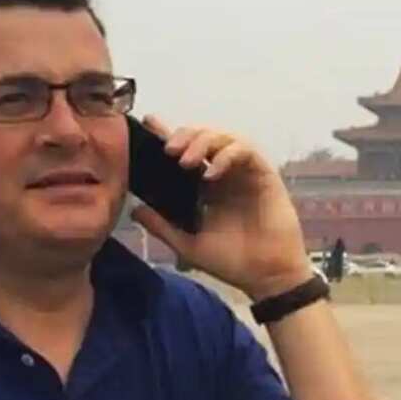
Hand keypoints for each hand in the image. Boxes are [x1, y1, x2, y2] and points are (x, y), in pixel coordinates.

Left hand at [130, 116, 310, 300]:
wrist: (266, 276)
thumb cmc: (232, 261)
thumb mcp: (188, 244)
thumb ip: (162, 226)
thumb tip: (133, 210)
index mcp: (205, 187)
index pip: (184, 152)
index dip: (166, 134)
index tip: (148, 124)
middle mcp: (224, 174)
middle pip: (202, 137)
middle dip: (183, 136)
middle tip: (167, 150)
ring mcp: (244, 172)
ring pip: (223, 137)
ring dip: (202, 142)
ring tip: (185, 160)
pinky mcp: (263, 174)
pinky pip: (245, 151)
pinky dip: (226, 156)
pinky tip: (211, 173)